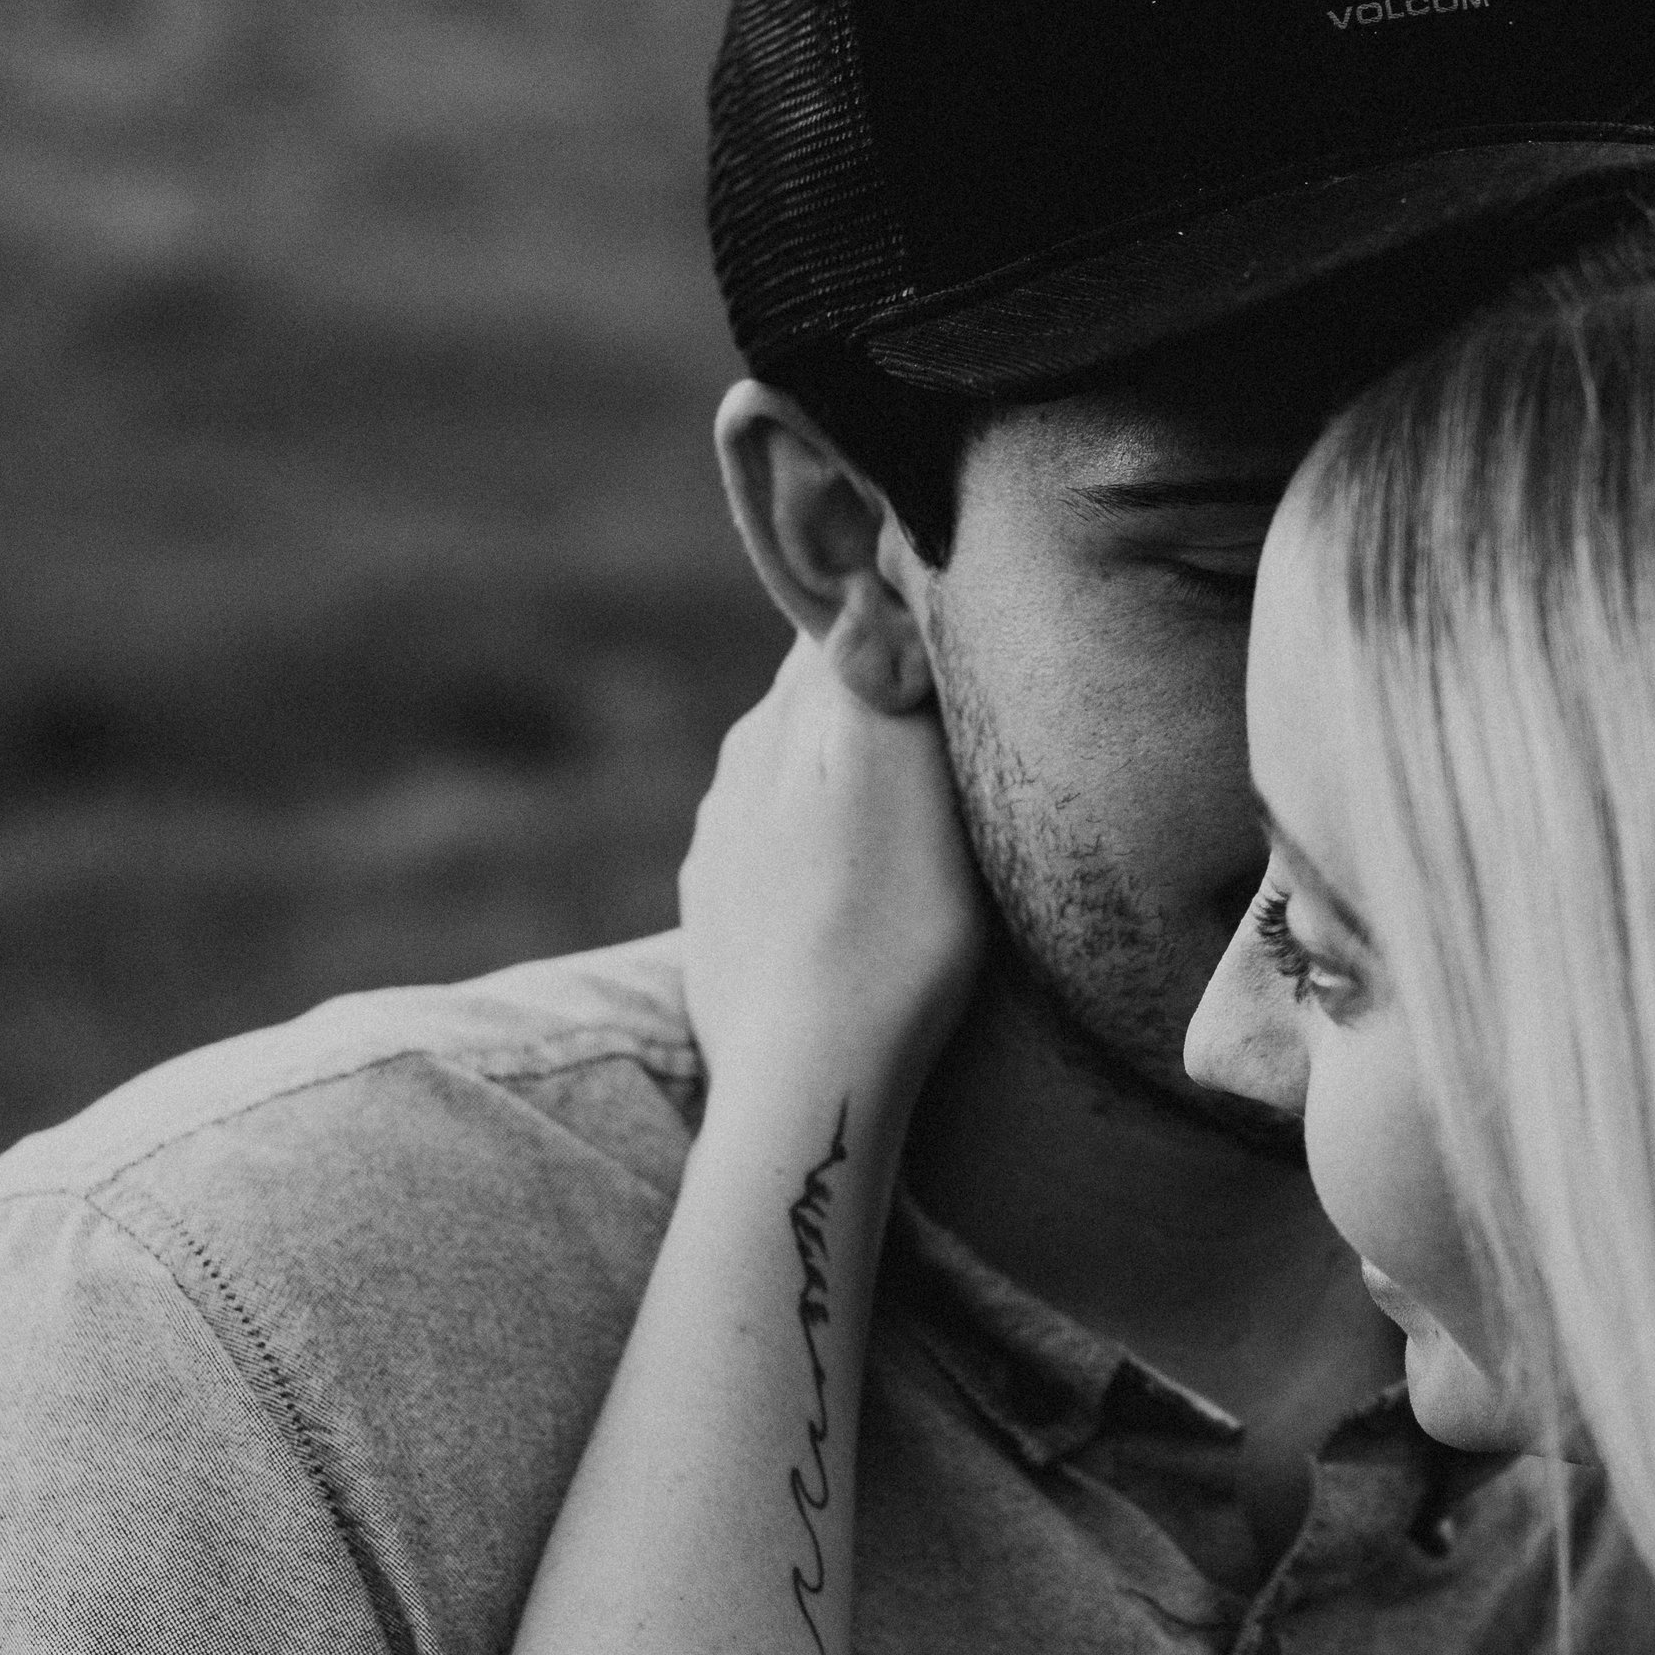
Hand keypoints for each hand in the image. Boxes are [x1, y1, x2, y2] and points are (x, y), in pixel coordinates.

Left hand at [678, 631, 987, 1123]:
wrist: (808, 1078)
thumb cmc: (890, 928)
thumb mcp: (908, 772)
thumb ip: (881, 664)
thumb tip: (865, 575)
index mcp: (786, 718)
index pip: (838, 625)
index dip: (888, 621)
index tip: (938, 640)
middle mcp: (737, 767)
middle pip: (813, 703)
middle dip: (864, 709)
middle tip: (938, 742)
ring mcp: (717, 844)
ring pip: (789, 781)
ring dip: (835, 790)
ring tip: (899, 835)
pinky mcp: (715, 914)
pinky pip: (771, 856)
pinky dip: (808, 859)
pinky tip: (846, 899)